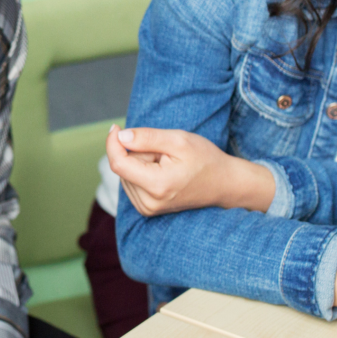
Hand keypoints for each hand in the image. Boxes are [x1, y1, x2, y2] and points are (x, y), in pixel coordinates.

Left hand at [106, 126, 275, 215]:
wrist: (223, 184)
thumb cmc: (204, 159)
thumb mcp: (178, 140)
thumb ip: (147, 138)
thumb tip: (120, 137)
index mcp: (157, 185)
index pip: (118, 164)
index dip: (113, 143)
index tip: (116, 128)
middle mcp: (148, 202)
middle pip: (124, 167)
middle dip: (137, 153)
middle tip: (164, 153)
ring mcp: (147, 209)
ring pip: (126, 174)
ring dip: (141, 163)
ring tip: (167, 164)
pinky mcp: (146, 209)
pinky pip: (132, 183)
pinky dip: (142, 172)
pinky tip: (162, 172)